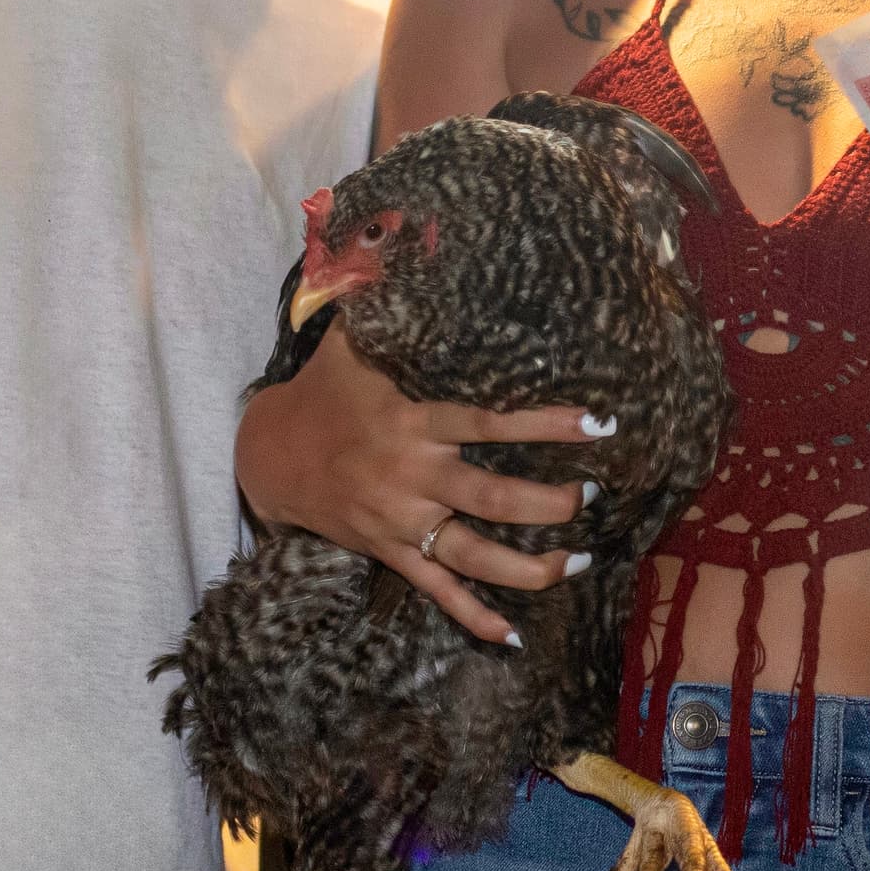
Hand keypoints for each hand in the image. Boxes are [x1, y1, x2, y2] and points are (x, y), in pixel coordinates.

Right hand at [233, 328, 604, 646]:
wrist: (270, 455)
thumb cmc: (326, 389)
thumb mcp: (355, 338)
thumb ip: (392, 296)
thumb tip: (414, 235)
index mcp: (412, 423)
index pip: (489, 425)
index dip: (545, 426)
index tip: (599, 426)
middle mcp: (410, 477)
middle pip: (490, 499)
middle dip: (546, 504)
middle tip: (591, 496)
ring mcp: (400, 522)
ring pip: (472, 555)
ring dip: (528, 566)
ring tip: (579, 561)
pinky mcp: (390, 554)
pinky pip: (437, 592)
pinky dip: (474, 618)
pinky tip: (515, 635)